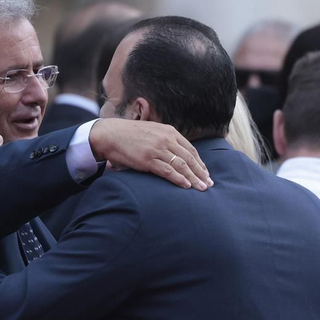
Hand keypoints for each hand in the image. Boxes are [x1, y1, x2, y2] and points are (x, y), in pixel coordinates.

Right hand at [88, 119, 211, 189]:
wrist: (111, 134)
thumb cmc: (130, 135)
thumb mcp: (152, 131)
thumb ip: (165, 139)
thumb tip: (175, 153)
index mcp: (169, 131)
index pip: (190, 149)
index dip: (200, 162)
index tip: (205, 173)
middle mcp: (166, 139)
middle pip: (189, 158)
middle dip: (201, 172)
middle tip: (209, 184)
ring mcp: (157, 149)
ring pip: (181, 166)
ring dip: (194, 178)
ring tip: (202, 188)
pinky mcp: (148, 160)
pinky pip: (168, 171)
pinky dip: (179, 179)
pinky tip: (186, 186)